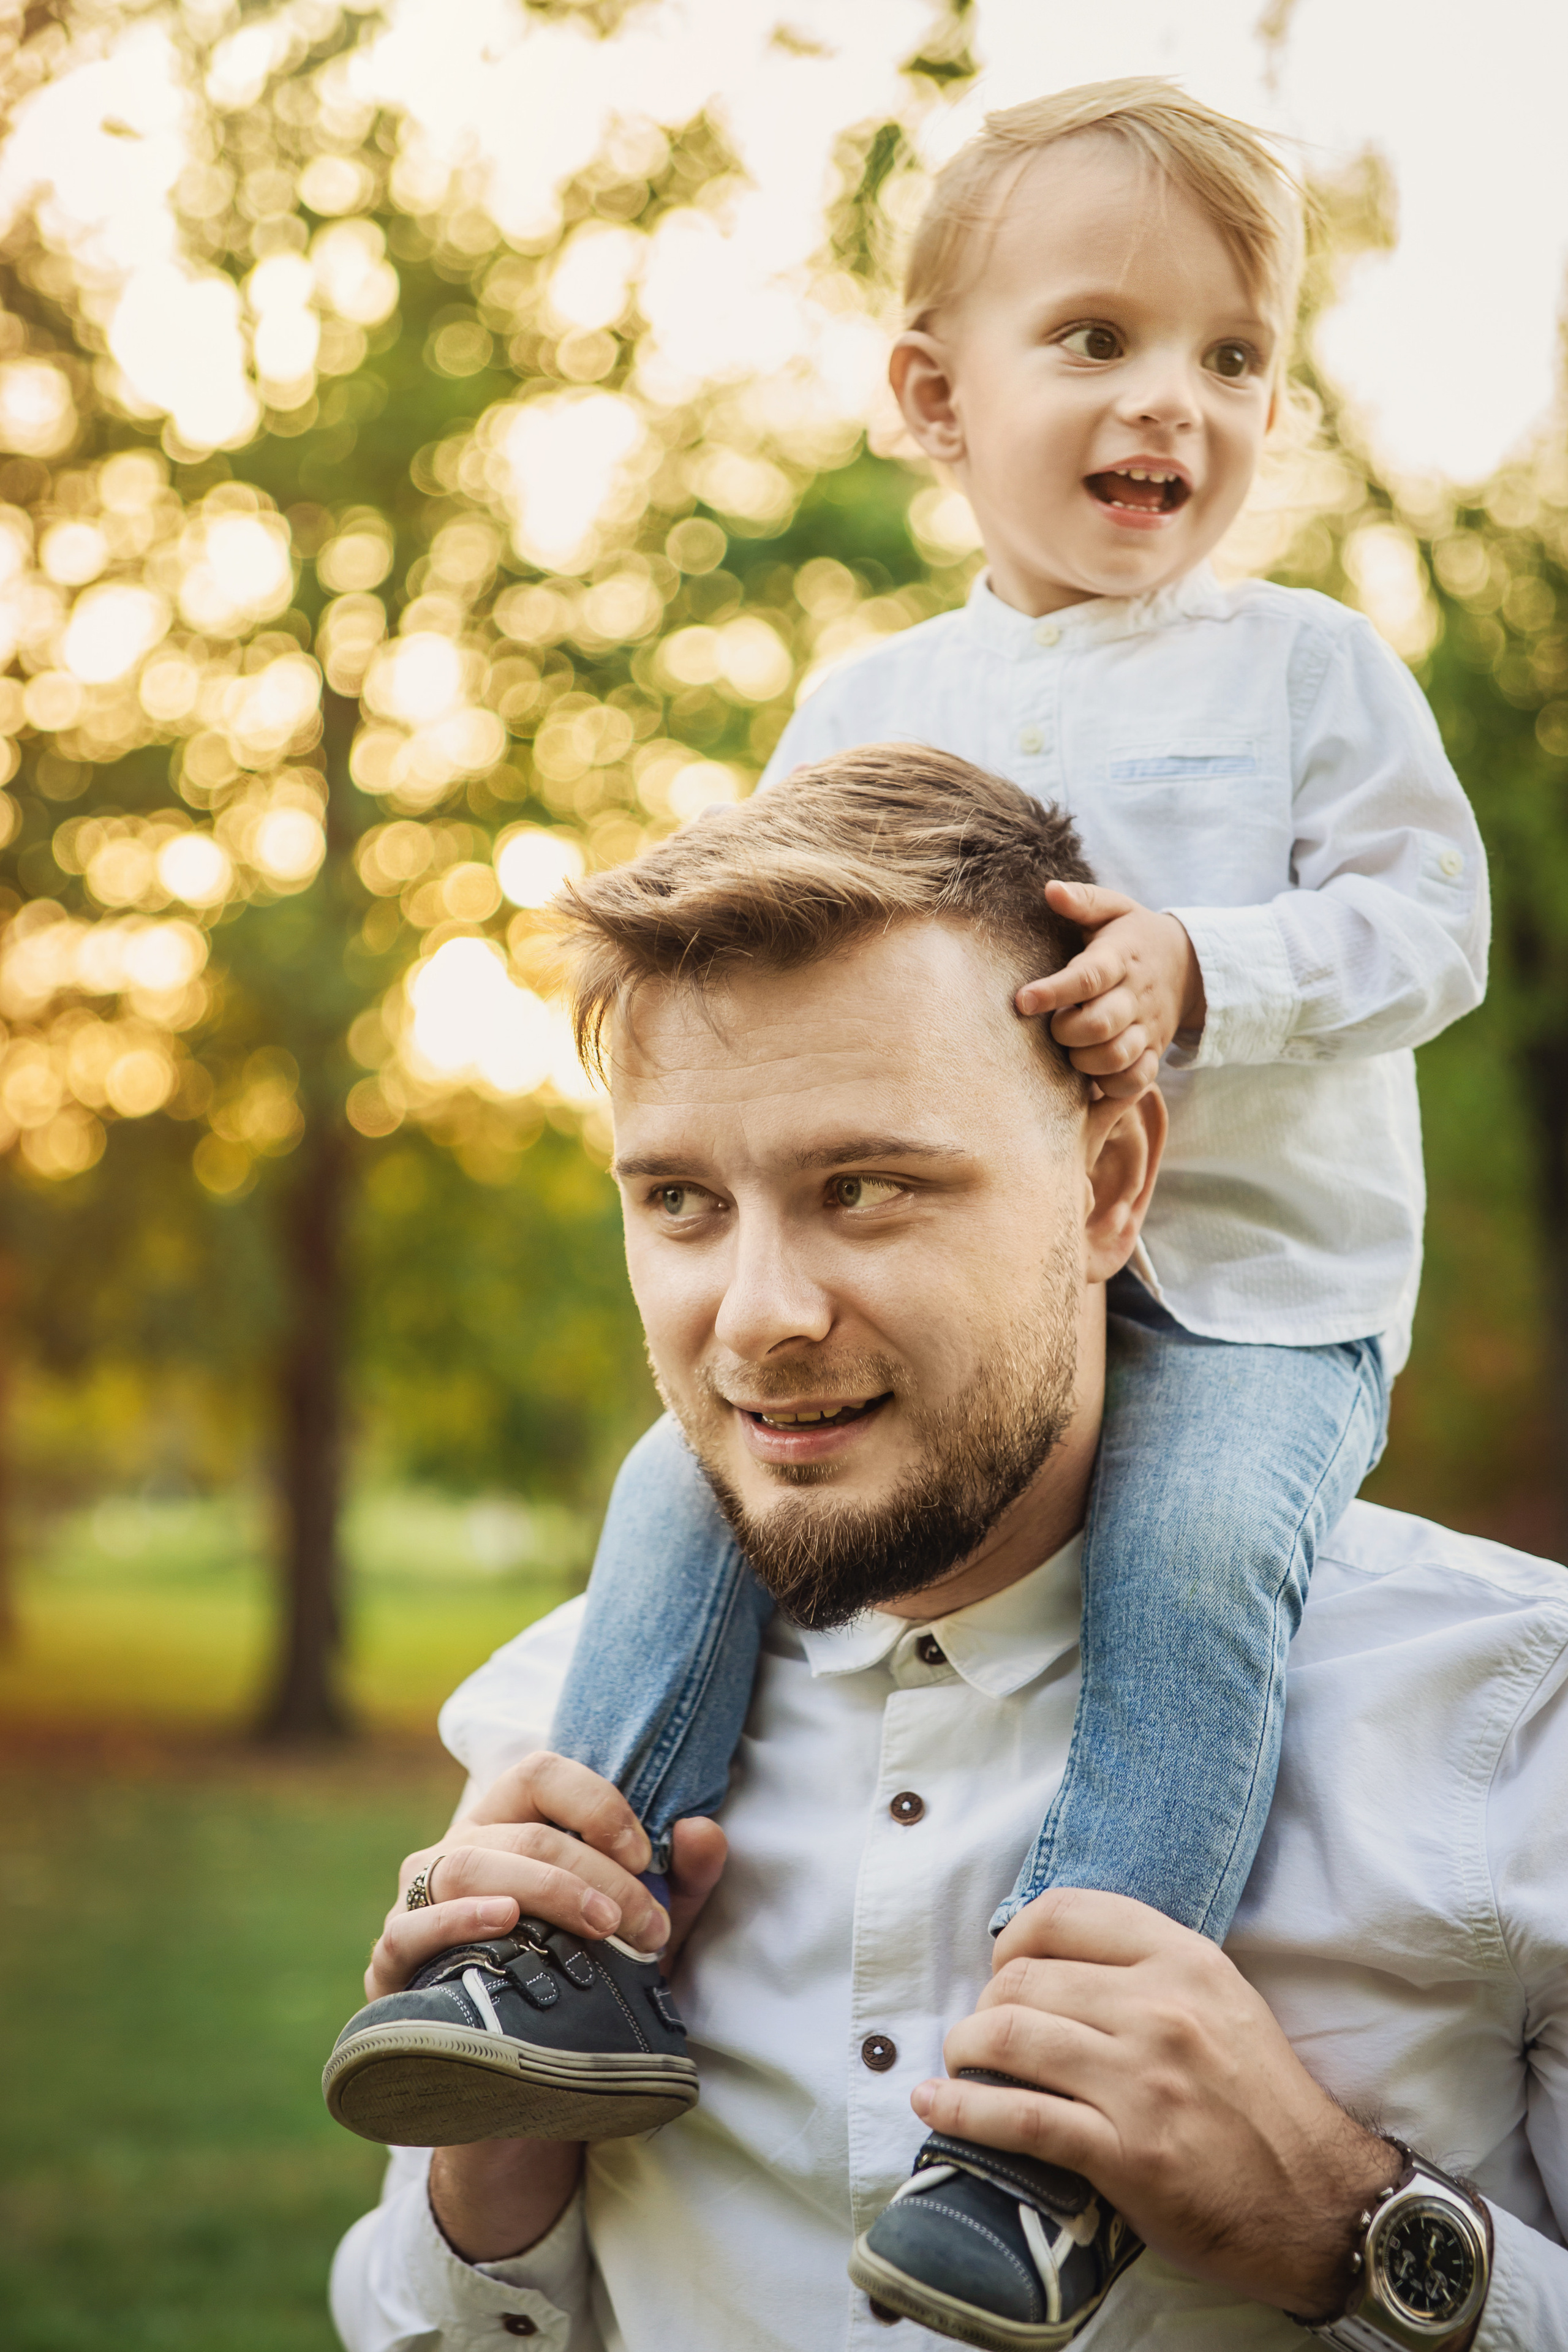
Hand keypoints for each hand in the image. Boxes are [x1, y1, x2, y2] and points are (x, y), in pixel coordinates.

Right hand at [371, 1757, 726, 2267]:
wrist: (524, 2098)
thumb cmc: (581, 1991)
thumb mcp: (645, 1938)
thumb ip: (682, 1884)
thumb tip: (705, 1830)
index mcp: (509, 1827)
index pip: (541, 1774)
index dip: (597, 1803)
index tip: (645, 1854)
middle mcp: (458, 1852)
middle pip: (525, 1832)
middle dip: (597, 1872)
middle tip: (645, 1924)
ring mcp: (417, 1907)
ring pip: (469, 1865)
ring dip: (546, 1891)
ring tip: (600, 1925)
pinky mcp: (393, 1968)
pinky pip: (411, 1928)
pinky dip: (458, 1918)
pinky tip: (505, 1922)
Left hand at [911, 1889, 1398, 2321]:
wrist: (1316, 2201)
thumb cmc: (1258, 2101)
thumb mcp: (1219, 2002)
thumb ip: (1145, 1969)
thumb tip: (1048, 1959)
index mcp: (1184, 1960)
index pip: (1064, 1913)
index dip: (1013, 1939)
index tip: (1002, 1969)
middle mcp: (1160, 2008)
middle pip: (1023, 1979)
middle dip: (984, 2003)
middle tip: (985, 2032)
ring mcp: (1142, 2080)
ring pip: (1009, 2036)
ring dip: (964, 2050)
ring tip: (960, 2063)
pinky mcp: (1127, 2153)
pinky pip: (1019, 2117)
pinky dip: (962, 2108)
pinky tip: (935, 2104)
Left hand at [1017, 882, 1204, 1100]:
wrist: (1189, 965)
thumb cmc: (1133, 937)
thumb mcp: (1114, 909)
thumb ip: (1083, 900)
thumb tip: (1050, 889)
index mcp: (1121, 959)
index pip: (1088, 977)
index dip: (1053, 992)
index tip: (1022, 1001)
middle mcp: (1136, 996)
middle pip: (1100, 1024)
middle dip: (1066, 1031)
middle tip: (1053, 1025)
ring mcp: (1147, 1028)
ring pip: (1116, 1057)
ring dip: (1084, 1060)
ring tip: (1071, 1048)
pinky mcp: (1154, 1052)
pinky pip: (1136, 1080)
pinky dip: (1111, 1084)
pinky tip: (1092, 1071)